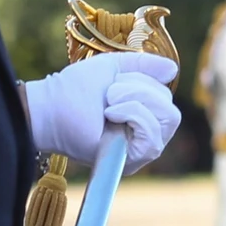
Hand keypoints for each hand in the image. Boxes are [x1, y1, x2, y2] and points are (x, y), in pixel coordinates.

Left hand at [23, 51, 179, 171]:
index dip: (146, 80)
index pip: (167, 97)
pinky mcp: (131, 160)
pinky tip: (110, 115)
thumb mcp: (115, 67)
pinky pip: (153, 139)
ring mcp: (141, 150)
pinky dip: (134, 116)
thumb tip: (173, 70)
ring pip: (167, 119)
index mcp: (144, 112)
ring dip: (136, 101)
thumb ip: (144, 66)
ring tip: (108, 103)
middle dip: (142, 90)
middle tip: (110, 92)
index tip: (116, 80)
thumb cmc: (77, 88)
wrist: (52, 106)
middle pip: (171, 109)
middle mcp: (147, 134)